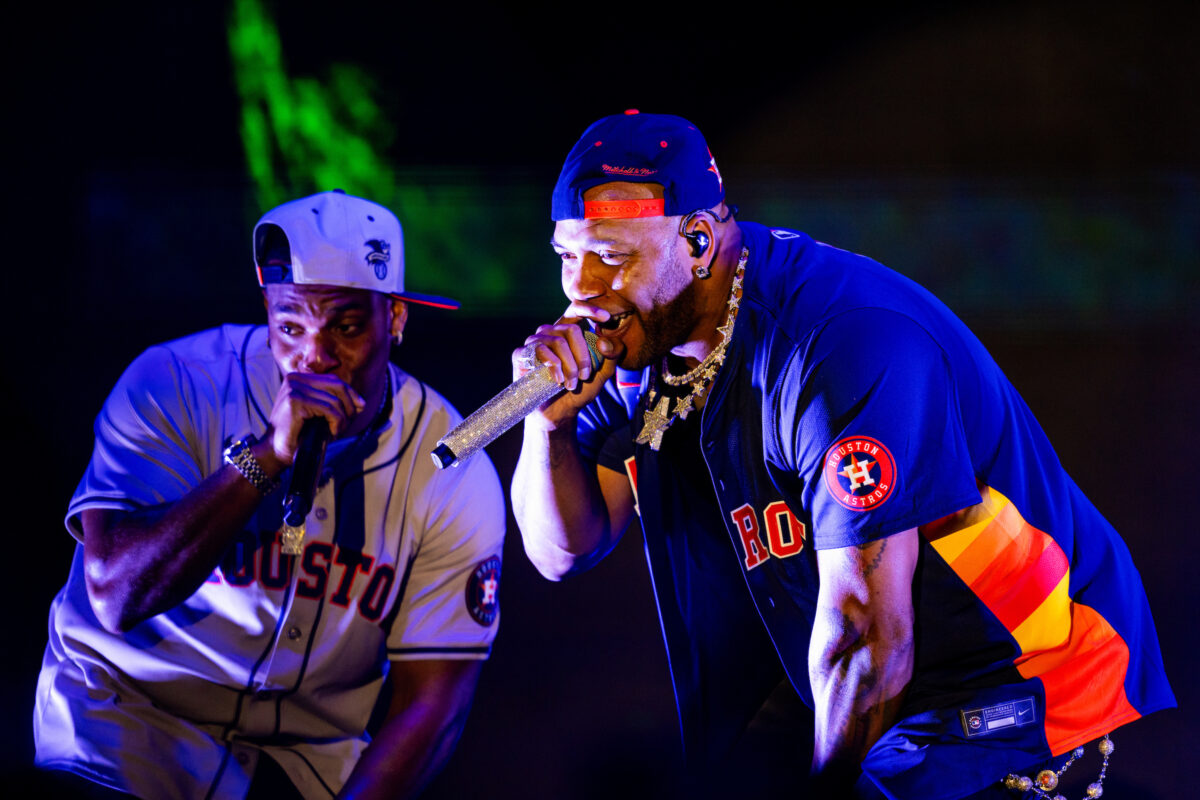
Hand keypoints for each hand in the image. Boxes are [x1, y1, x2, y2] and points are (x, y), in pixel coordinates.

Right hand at [260, 372, 365, 469]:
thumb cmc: (299, 434)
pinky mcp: (295, 401)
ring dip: (343, 418)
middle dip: (349, 405)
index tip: (361, 406)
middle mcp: (294, 379)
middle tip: (348, 423)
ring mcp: (293, 388)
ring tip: (338, 431)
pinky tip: (333, 433)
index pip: (333, 380)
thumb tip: (361, 402)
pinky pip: (328, 409)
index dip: (350, 393)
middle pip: (336, 386)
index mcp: (298, 378)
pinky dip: (337, 422)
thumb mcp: (318, 413)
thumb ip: (333, 402)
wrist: (276, 451)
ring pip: (334, 400)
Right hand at [513, 316, 616, 430]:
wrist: (558, 412)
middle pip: (571, 329)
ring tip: (571, 384)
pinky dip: (554, 367)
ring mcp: (534, 342)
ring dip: (569, 366)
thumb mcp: (602, 374)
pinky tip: (557, 380)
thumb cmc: (579, 391)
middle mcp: (550, 332)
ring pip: (558, 342)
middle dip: (583, 356)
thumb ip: (612, 355)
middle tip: (584, 377)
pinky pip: (541, 350)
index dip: (590, 308)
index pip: (575, 308)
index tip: (607, 318)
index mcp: (567, 332)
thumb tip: (604, 340)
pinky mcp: (521, 354)